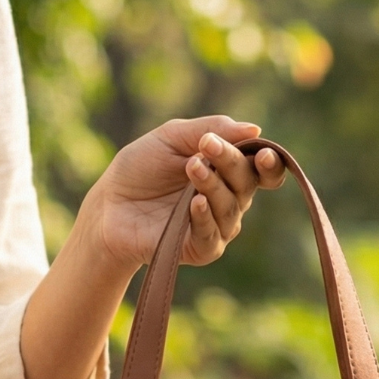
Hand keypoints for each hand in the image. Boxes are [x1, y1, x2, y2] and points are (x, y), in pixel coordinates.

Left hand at [86, 115, 286, 272]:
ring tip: (191, 167)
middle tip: (205, 147)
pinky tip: (194, 203)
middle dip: (230, 162)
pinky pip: (212, 236)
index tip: (263, 153)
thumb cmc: (141, 169)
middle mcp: (228, 199)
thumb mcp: (173, 137)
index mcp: (228, 171)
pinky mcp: (199, 249)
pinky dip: (205, 218)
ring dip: (213, 185)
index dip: (270, 163)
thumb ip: (212, 129)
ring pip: (230, 208)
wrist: (109, 204)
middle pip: (247, 183)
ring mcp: (216, 226)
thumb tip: (255, 130)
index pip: (262, 170)